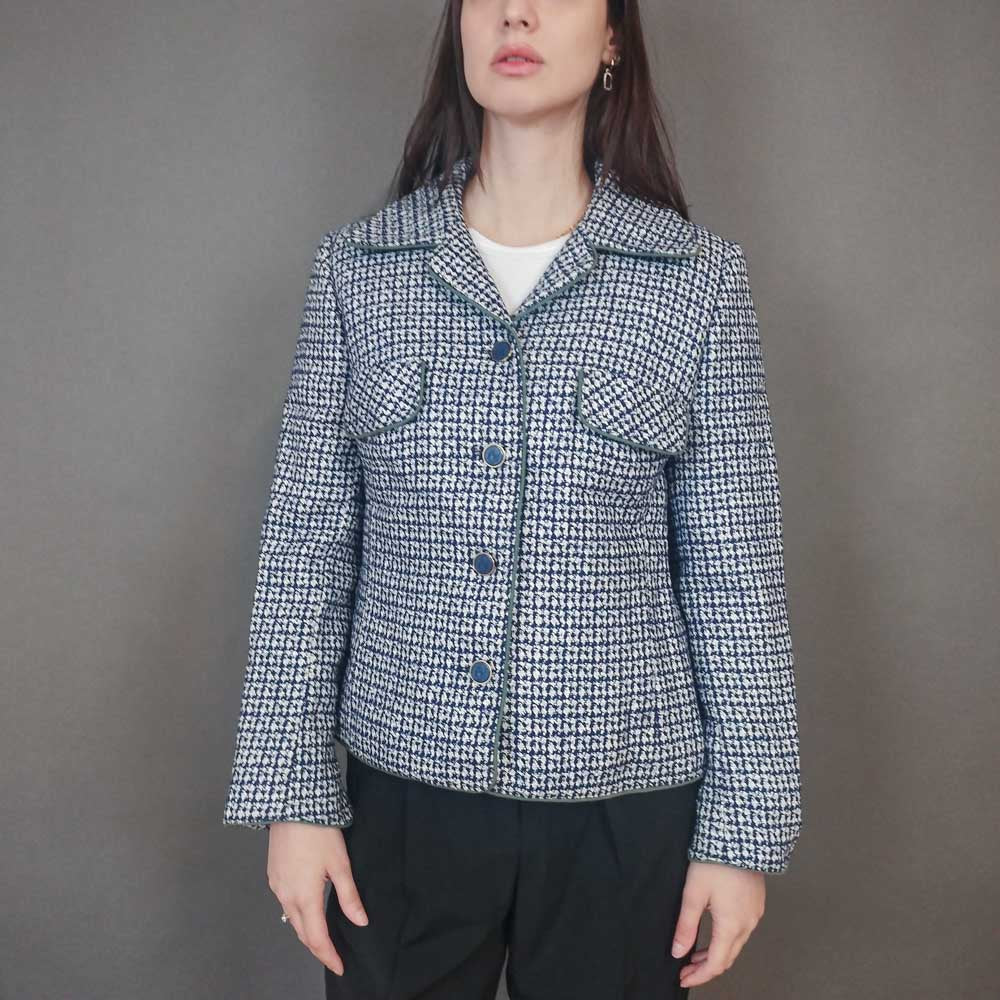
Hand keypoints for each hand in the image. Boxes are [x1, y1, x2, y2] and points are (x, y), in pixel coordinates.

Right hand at [266, 822, 368, 976]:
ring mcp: (277, 885)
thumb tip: (360, 921)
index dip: (328, 955)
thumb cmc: (318, 831)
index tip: (339, 966)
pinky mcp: (273, 874)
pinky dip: (297, 914)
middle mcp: (286, 895)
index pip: (316, 938)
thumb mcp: (340, 863)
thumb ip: (349, 896)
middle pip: (301, 932)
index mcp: (304, 896)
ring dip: (306, 931)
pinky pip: (284, 903)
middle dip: (317, 947)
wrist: (291, 805)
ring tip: (323, 937)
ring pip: (291, 918)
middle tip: (333, 956)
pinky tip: (307, 909)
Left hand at [670, 860, 765, 988]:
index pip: (716, 964)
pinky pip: (742, 929)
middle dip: (706, 967)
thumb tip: (678, 952)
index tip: (683, 978)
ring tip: (695, 954)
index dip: (699, 976)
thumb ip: (686, 926)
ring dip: (717, 953)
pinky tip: (713, 933)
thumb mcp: (693, 894)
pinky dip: (727, 938)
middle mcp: (748, 923)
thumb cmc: (715, 861)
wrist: (740, 836)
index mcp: (732, 926)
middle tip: (686, 969)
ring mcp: (755, 913)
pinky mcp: (756, 902)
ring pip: (736, 944)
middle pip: (728, 957)